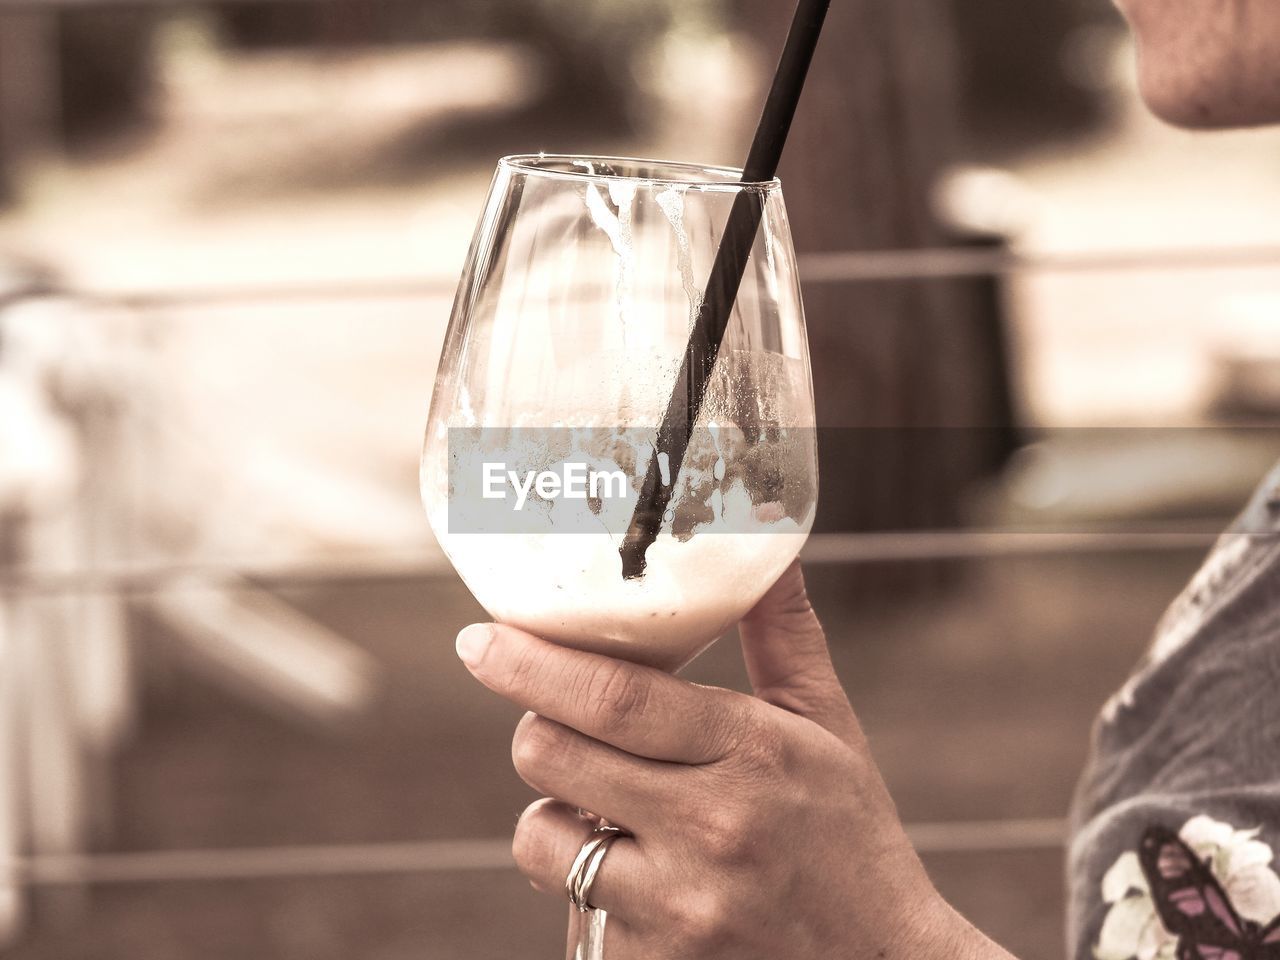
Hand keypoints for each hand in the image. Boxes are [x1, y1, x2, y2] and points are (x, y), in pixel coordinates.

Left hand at [455, 561, 1007, 959]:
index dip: (530, 664)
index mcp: (750, 751)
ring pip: (540, 835)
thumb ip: (784, 634)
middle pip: (552, 754)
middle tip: (557, 718)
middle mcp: (709, 826)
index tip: (477, 640)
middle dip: (535, 725)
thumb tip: (768, 541)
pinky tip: (634, 867)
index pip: (614, 697)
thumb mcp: (828, 726)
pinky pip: (569, 902)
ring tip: (602, 802)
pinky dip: (581, 874)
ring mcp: (677, 904)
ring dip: (552, 807)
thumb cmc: (849, 833)